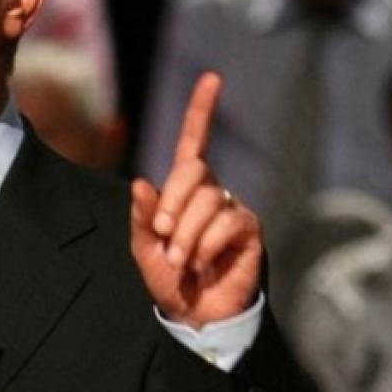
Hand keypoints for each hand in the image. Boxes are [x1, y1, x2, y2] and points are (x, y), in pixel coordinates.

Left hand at [130, 73, 262, 328]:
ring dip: (185, 235)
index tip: (212, 78)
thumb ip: (142, 218)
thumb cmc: (169, 279)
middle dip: (171, 203)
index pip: (193, 143)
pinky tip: (203, 262)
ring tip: (181, 260)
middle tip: (162, 235)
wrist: (195, 313)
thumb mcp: (144, 248)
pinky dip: (206, 244)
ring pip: (206, 200)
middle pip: (192, 171)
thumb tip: (143, 183)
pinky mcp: (249, 229)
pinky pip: (226, 221)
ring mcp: (231, 209)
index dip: (201, 111)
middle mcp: (210, 193)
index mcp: (182, 191)